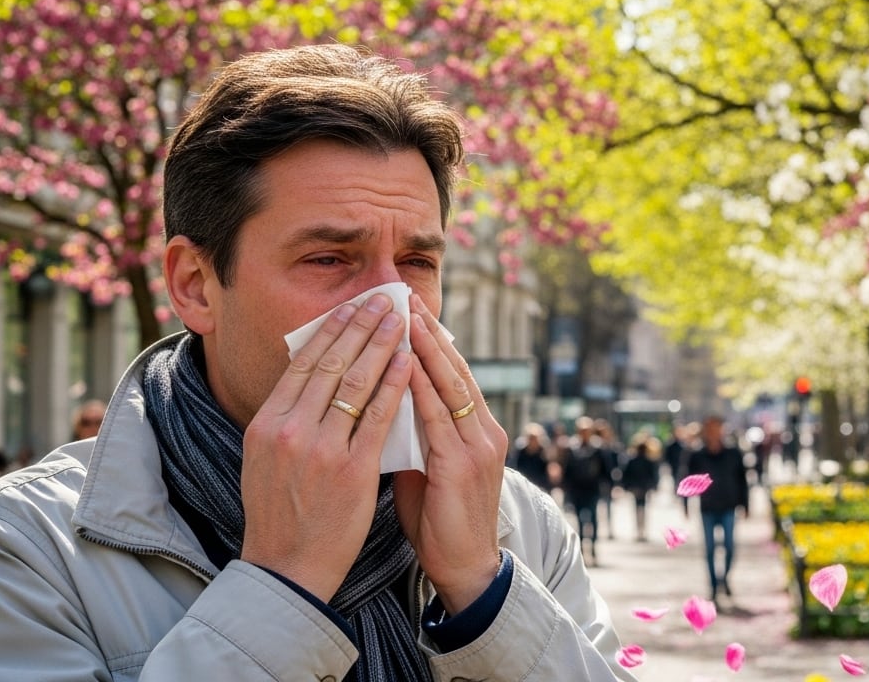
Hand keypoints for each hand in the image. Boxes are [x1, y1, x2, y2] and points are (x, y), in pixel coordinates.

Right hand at [240, 294, 409, 602]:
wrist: (287, 567)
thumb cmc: (280, 512)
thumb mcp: (265, 457)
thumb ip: (285, 418)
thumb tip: (308, 376)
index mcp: (266, 424)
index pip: (303, 364)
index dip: (331, 331)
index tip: (351, 306)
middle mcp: (290, 430)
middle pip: (330, 364)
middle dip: (360, 326)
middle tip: (382, 299)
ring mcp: (320, 448)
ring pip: (356, 383)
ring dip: (381, 344)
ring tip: (400, 319)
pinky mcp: (352, 469)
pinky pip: (379, 416)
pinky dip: (395, 384)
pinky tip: (409, 362)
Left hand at [394, 293, 509, 613]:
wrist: (465, 568)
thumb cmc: (441, 522)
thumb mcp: (428, 469)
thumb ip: (415, 436)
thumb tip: (384, 406)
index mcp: (478, 432)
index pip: (455, 376)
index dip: (435, 343)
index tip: (412, 312)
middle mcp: (484, 432)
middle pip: (456, 370)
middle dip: (431, 334)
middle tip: (407, 300)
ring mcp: (478, 446)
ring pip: (449, 386)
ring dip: (426, 350)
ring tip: (405, 318)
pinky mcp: (463, 464)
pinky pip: (438, 416)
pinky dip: (421, 387)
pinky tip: (404, 364)